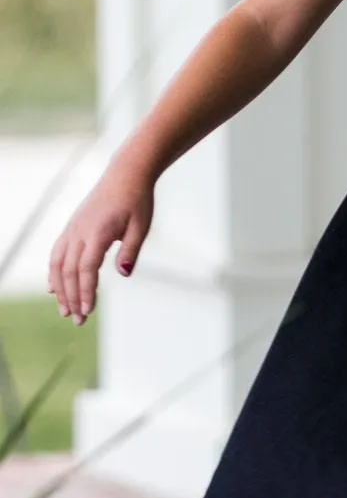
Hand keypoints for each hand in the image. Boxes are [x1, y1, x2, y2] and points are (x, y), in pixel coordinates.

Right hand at [48, 172, 155, 324]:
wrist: (126, 176)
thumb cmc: (137, 202)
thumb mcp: (141, 227)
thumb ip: (130, 251)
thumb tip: (124, 273)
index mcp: (97, 233)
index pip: (86, 268)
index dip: (86, 291)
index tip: (88, 311)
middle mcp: (79, 232)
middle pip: (70, 270)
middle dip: (72, 297)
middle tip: (77, 321)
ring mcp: (73, 229)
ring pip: (58, 263)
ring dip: (60, 289)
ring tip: (65, 310)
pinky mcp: (72, 228)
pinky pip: (57, 253)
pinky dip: (55, 272)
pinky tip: (54, 288)